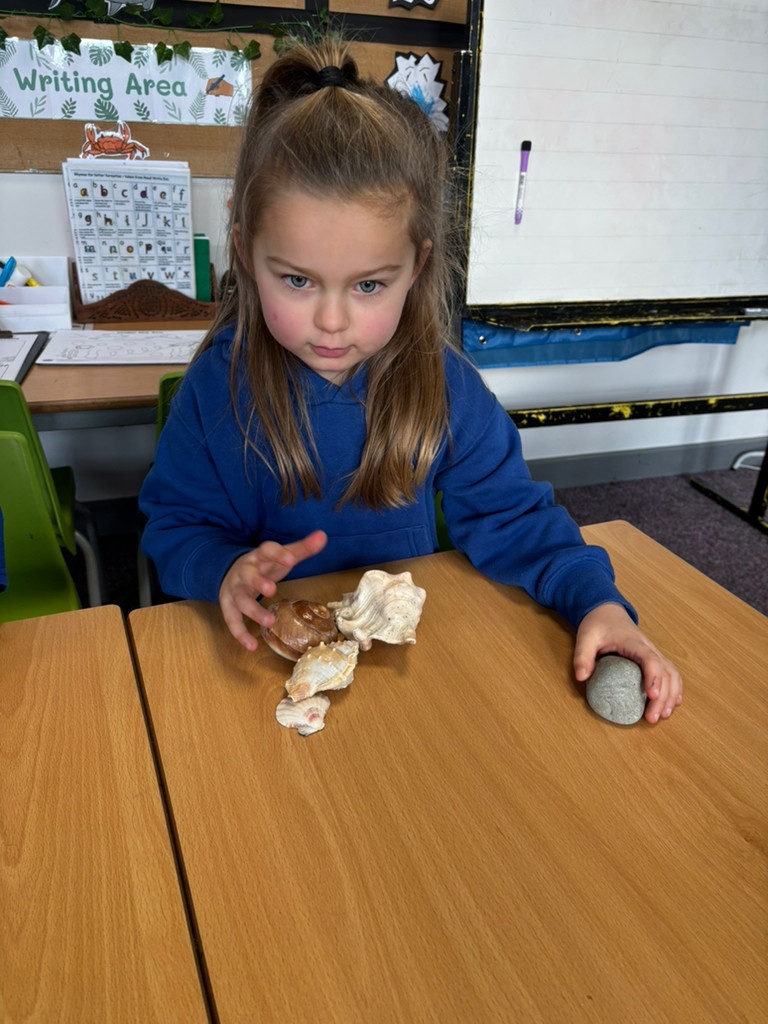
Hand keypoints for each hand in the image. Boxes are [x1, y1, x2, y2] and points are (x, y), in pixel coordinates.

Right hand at [218, 530, 327, 649]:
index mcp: (258, 557)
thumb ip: (301, 548)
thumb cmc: (262, 565)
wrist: (230, 572)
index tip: (291, 559)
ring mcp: (234, 589)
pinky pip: (231, 621)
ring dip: (253, 611)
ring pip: (240, 600)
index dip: (278, 554)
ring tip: (269, 622)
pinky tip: (252, 646)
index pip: (267, 550)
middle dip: (258, 582)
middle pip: (248, 575)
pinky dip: (240, 634)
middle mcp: (244, 572)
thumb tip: (322, 536)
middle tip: (271, 590)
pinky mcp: (228, 606)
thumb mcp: (280, 556)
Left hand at [573, 603, 682, 723]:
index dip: (654, 677)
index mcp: (633, 642)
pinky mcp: (654, 658)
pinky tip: (673, 703)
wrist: (607, 612)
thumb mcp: (586, 637)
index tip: (652, 696)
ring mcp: (653, 652)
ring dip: (672, 695)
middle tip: (652, 718)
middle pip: (665, 672)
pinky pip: (671, 672)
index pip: (650, 659)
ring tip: (663, 715)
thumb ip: (582, 655)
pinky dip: (675, 688)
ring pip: (672, 673)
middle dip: (663, 696)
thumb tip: (581, 677)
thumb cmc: (598, 625)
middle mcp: (649, 647)